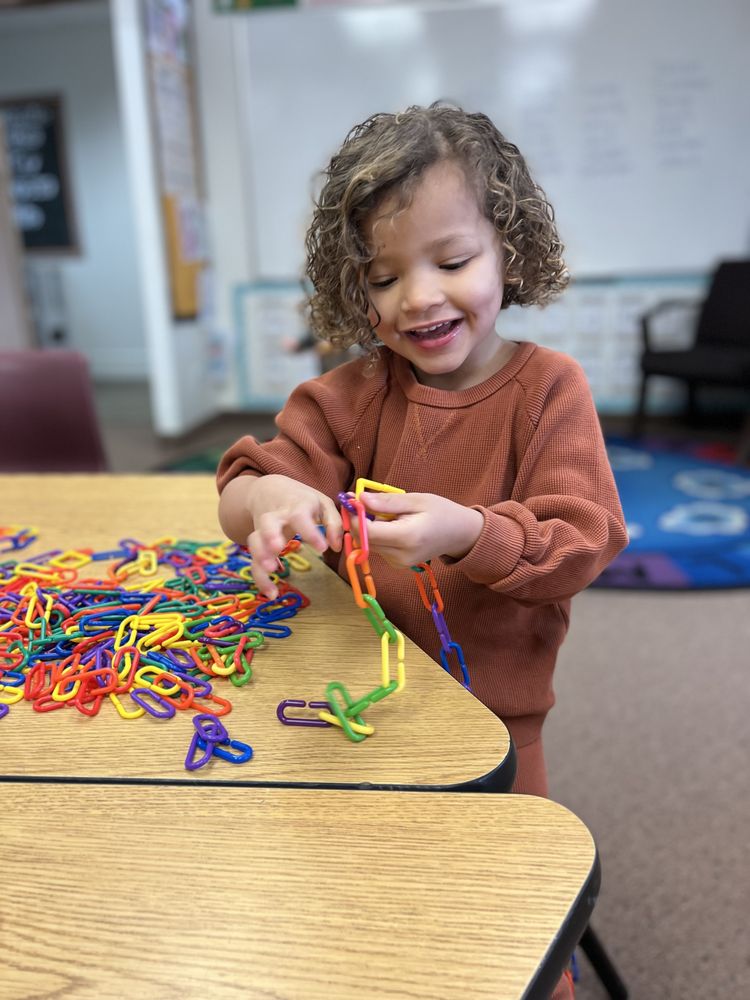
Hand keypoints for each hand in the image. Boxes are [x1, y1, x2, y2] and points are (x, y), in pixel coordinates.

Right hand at [220, 475, 341, 597]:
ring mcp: (263, 529)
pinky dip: (260, 578)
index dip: (309, 531)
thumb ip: (334, 523)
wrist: (269, 489)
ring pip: (254, 540)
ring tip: (271, 570)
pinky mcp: (257, 543)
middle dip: (271, 536)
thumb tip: (336, 546)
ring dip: (260, 555)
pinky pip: (254, 560)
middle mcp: (276, 517)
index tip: (322, 548)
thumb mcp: (323, 504)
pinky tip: (272, 593)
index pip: (300, 515)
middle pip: (268, 523)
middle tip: (278, 549)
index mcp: (296, 505)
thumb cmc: (302, 500)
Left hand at [359, 491, 482, 568]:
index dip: (354, 516)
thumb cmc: (441, 512)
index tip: (352, 499)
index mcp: (407, 537)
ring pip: (368, 545)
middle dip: (358, 520)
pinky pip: (377, 548)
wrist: (460, 534)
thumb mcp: (417, 500)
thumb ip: (387, 502)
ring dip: (367, 527)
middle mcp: (401, 556)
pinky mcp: (397, 565)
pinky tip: (390, 524)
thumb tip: (360, 499)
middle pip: (364, 540)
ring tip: (383, 511)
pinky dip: (377, 535)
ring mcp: (398, 563)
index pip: (367, 533)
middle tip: (361, 500)